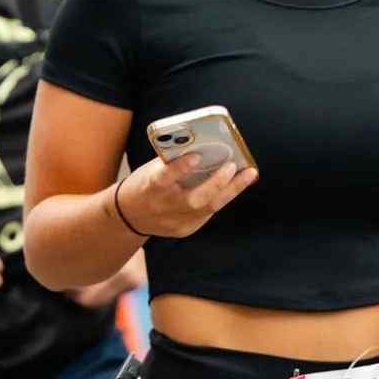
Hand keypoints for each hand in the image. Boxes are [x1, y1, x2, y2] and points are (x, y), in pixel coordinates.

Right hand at [111, 154, 258, 239]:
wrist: (129, 215)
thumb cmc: (144, 184)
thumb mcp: (151, 170)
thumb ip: (173, 162)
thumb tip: (205, 148)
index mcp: (150, 187)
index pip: (164, 178)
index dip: (180, 167)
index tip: (197, 156)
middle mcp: (164, 207)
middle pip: (195, 199)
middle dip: (218, 182)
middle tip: (234, 165)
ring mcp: (175, 222)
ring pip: (209, 208)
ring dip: (231, 190)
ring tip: (249, 174)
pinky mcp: (184, 230)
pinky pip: (207, 213)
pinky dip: (220, 197)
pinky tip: (234, 185)